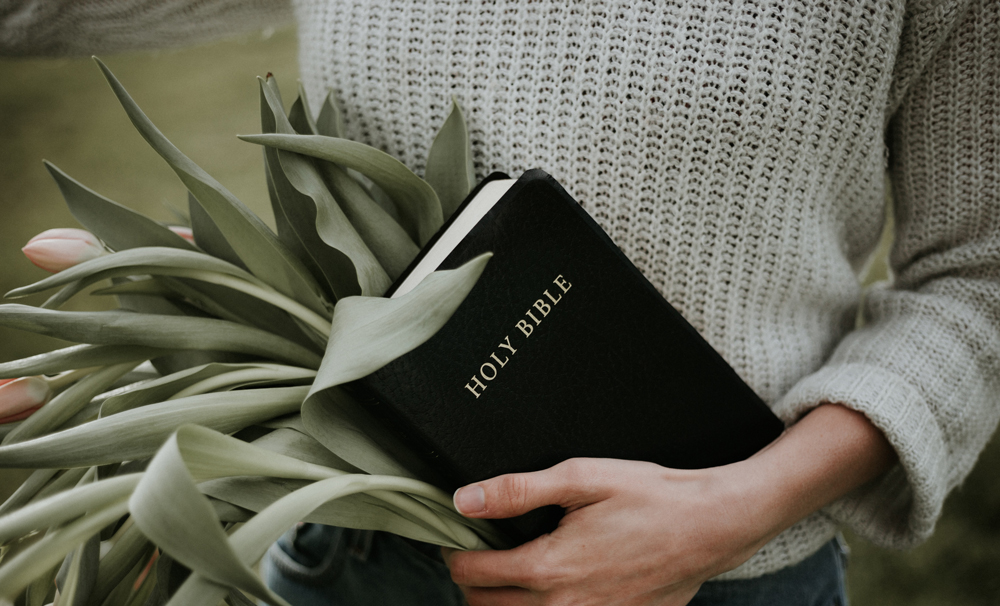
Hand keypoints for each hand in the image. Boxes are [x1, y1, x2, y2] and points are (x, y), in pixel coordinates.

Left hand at [442, 404, 897, 605]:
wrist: (710, 526)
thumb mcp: (580, 479)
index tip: (454, 538)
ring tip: (505, 572)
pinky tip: (550, 587)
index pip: (473, 573)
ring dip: (500, 603)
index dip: (454, 553)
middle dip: (471, 580)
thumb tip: (465, 499)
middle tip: (477, 552)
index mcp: (547, 567)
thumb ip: (517, 491)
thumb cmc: (650, 498)